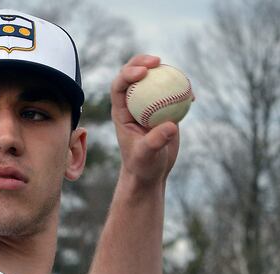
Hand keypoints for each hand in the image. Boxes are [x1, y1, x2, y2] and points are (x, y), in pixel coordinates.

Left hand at [111, 54, 188, 187]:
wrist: (150, 172)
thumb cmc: (143, 166)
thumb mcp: (147, 155)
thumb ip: (155, 141)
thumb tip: (171, 125)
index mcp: (121, 112)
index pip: (119, 86)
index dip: (128, 73)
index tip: (144, 71)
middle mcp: (133, 105)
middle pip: (134, 76)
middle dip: (142, 62)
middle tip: (158, 61)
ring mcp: (148, 105)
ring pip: (154, 81)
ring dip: (166, 73)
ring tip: (182, 79)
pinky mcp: (163, 110)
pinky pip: (172, 94)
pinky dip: (182, 91)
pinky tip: (193, 97)